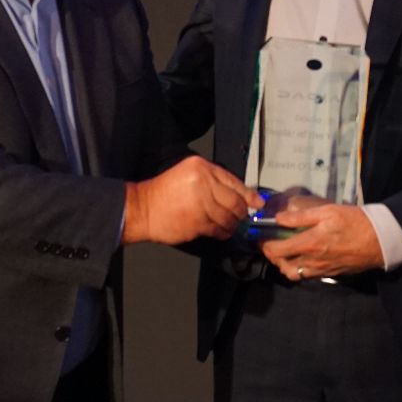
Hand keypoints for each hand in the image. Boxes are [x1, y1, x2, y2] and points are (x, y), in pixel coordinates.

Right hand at [122, 155, 261, 244]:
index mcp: (202, 168)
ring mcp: (200, 205)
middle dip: (241, 212)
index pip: (233, 182)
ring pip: (228, 218)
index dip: (249, 195)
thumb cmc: (165, 192)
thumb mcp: (188, 174)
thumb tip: (239, 194)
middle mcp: (203, 184)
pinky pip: (218, 230)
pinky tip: (218, 231)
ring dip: (232, 224)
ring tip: (228, 225)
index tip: (258, 203)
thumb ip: (212, 180)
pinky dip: (221, 232)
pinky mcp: (197, 223)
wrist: (143, 208)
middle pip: (235, 202)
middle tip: (241, 216)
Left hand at [261, 203, 384, 279]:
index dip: (263, 244)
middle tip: (269, 243)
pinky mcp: (329, 274)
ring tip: (283, 251)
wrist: (379, 240)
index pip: (276, 250)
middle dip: (271, 255)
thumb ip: (300, 216)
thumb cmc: (353, 221)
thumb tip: (278, 218)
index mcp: (309, 244)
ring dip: (283, 264)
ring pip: (292, 274)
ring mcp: (320, 270)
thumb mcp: (327, 211)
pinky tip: (300, 256)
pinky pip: (306, 276)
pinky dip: (297, 268)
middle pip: (281, 265)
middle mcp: (312, 261)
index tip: (259, 235)